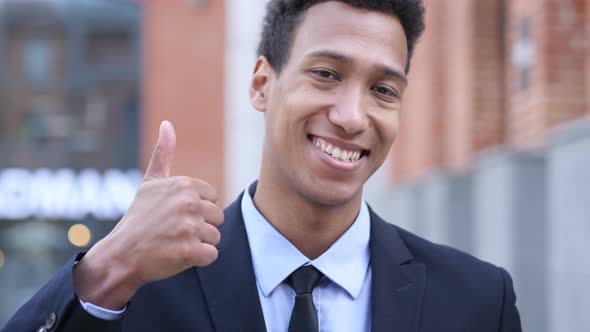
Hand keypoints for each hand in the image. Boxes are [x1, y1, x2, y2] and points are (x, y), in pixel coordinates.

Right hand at [74, 121, 223, 309]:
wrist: (121, 255)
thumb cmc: (139, 218)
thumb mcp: (149, 183)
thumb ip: (163, 155)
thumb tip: (167, 124)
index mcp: (184, 185)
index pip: (213, 198)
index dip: (198, 210)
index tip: (176, 216)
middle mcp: (188, 203)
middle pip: (217, 218)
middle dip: (201, 227)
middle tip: (175, 232)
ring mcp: (189, 228)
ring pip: (215, 237)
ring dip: (199, 244)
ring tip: (175, 243)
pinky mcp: (190, 251)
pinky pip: (211, 255)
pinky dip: (198, 259)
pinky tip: (178, 255)